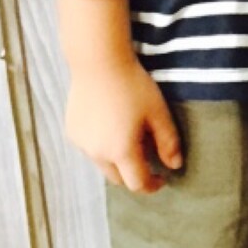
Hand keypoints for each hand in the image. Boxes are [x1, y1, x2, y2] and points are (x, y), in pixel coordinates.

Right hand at [65, 59, 182, 192]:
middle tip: (148, 159)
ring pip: (102, 164)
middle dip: (134, 175)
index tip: (163, 178)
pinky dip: (102, 147)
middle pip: (118, 178)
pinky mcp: (72, 133)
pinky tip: (110, 126)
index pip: (137, 183)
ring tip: (129, 139)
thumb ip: (168, 142)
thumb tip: (175, 165)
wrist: (99, 62)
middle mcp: (98, 154)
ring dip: (117, 161)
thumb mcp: (158, 112)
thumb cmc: (133, 85)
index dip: (153, 185)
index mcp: (121, 152)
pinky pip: (90, 149)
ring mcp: (81, 145)